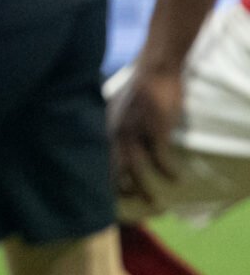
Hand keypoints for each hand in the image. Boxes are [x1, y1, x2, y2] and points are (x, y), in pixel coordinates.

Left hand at [110, 61, 183, 211]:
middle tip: (128, 204)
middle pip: (114, 168)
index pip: (98, 158)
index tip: (100, 194)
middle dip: (120, 189)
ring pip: (136, 168)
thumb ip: (108, 122)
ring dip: (145, 188)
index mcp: (104, 127)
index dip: (101, 177)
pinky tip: (176, 179)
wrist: (154, 70)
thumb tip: (104, 135)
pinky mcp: (155, 130)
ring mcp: (135, 133)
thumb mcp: (112, 105)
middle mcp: (115, 133)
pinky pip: (161, 158)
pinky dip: (167, 171)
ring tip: (153, 203)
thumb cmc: (136, 87)